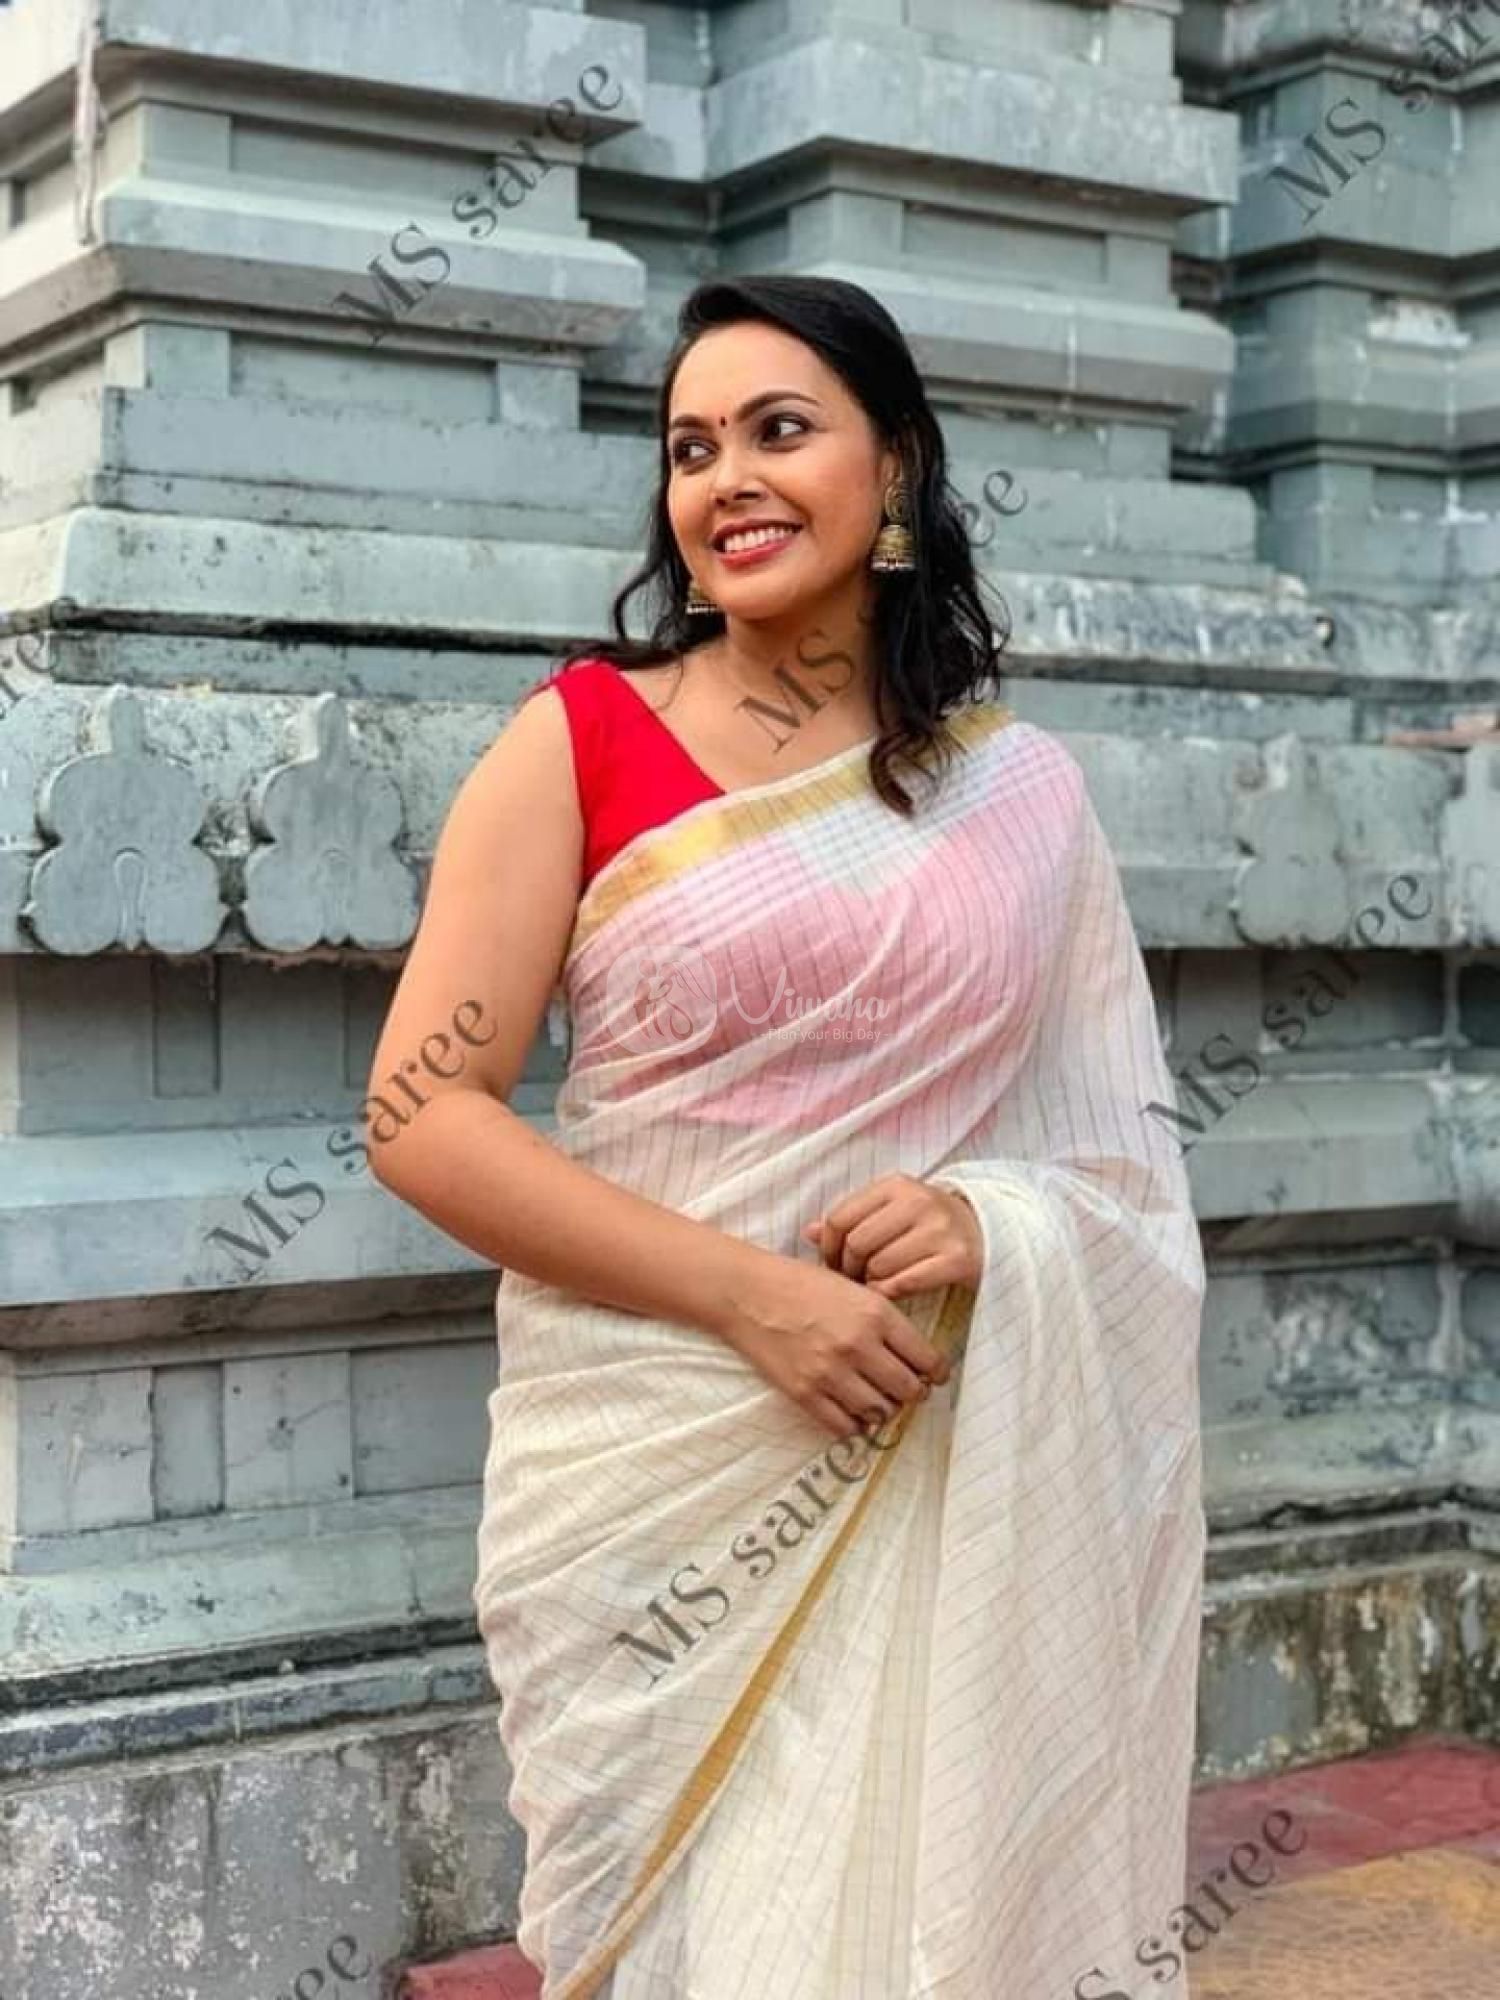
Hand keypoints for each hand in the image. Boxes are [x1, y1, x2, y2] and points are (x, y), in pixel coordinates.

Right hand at [718, 1252, 952, 1440]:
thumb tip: (911, 1355)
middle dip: (913, 1393)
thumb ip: (882, 1318)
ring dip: (883, 1409)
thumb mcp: (852, 1287)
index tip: (934, 1376)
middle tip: (908, 1391)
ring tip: (878, 1400)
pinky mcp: (805, 1393)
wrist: (748, 1293)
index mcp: (876, 1313)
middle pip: (908, 1390)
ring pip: (880, 1412)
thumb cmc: (800, 1284)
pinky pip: (844, 1426)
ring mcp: (831, 1372)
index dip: (936, 1371)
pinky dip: (853, 1424)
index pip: (926, 1357)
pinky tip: (851, 1411)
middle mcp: (859, 1345)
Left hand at [801, 1173, 982, 1298]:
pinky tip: (890, 1293)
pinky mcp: (957, 1259)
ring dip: (870, 1283)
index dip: (829, 1247)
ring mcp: (940, 1229)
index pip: (840, 1218)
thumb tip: (807, 1233)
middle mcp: (918, 1202)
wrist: (988, 1233)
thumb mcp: (891, 1211)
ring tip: (873, 1285)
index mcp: (895, 1185)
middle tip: (853, 1280)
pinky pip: (905, 1283)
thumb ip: (852, 1218)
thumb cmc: (928, 1224)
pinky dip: (890, 1293)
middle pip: (857, 1244)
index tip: (834, 1263)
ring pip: (879, 1266)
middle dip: (849, 1269)